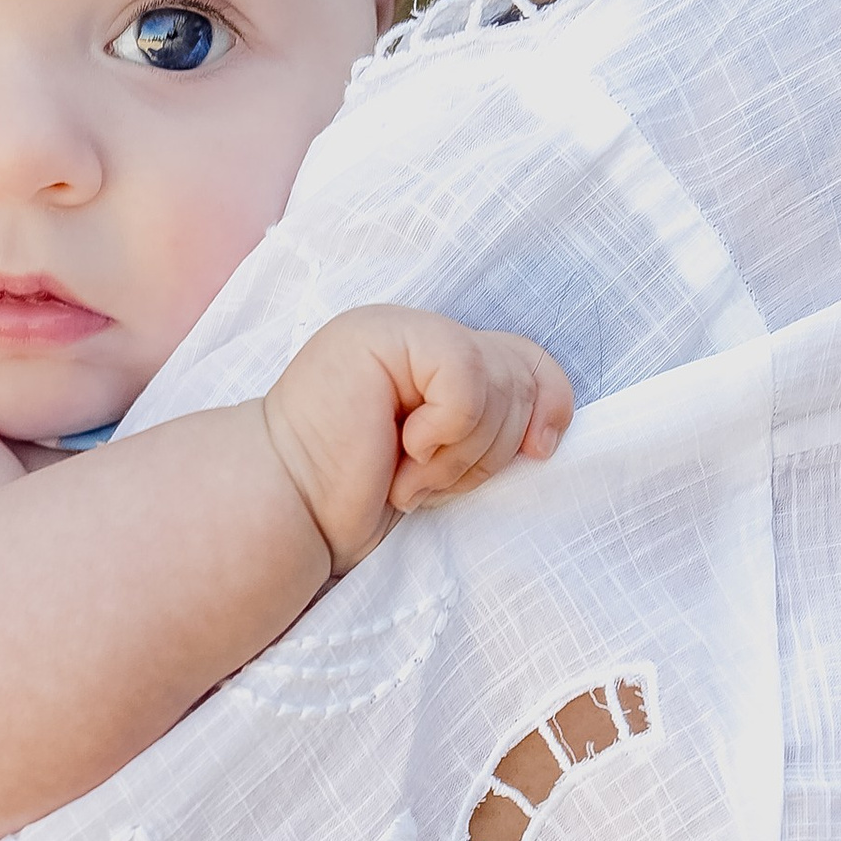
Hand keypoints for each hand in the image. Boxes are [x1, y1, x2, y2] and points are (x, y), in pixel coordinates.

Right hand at [260, 307, 570, 574]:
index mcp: (435, 357)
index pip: (528, 358)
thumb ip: (492, 426)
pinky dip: (444, 434)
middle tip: (429, 481)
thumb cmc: (357, 498)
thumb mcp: (446, 462)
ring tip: (408, 477)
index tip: (538, 453)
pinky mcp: (381, 336)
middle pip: (519, 376)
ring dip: (460, 454)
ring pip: (496, 382)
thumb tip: (550, 431)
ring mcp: (398, 329)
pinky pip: (464, 380)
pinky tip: (400, 455)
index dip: (550, 404)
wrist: (289, 512)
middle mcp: (418, 334)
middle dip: (491, 451)